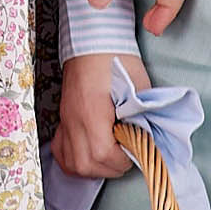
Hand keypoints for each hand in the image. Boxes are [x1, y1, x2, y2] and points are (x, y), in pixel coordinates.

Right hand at [55, 51, 142, 179]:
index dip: (123, 159)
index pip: (102, 153)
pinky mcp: (64, 119)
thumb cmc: (117, 59)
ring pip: (72, 163)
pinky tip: (89, 155)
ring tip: (110, 158)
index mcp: (92, 112)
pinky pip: (61, 151)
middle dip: (110, 168)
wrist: (93, 40)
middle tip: (126, 156)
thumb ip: (143, 116)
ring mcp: (67, 120)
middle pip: (85, 164)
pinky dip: (75, 161)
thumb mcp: (139, 87)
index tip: (135, 149)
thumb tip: (149, 140)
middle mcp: (74, 120)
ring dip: (93, 168)